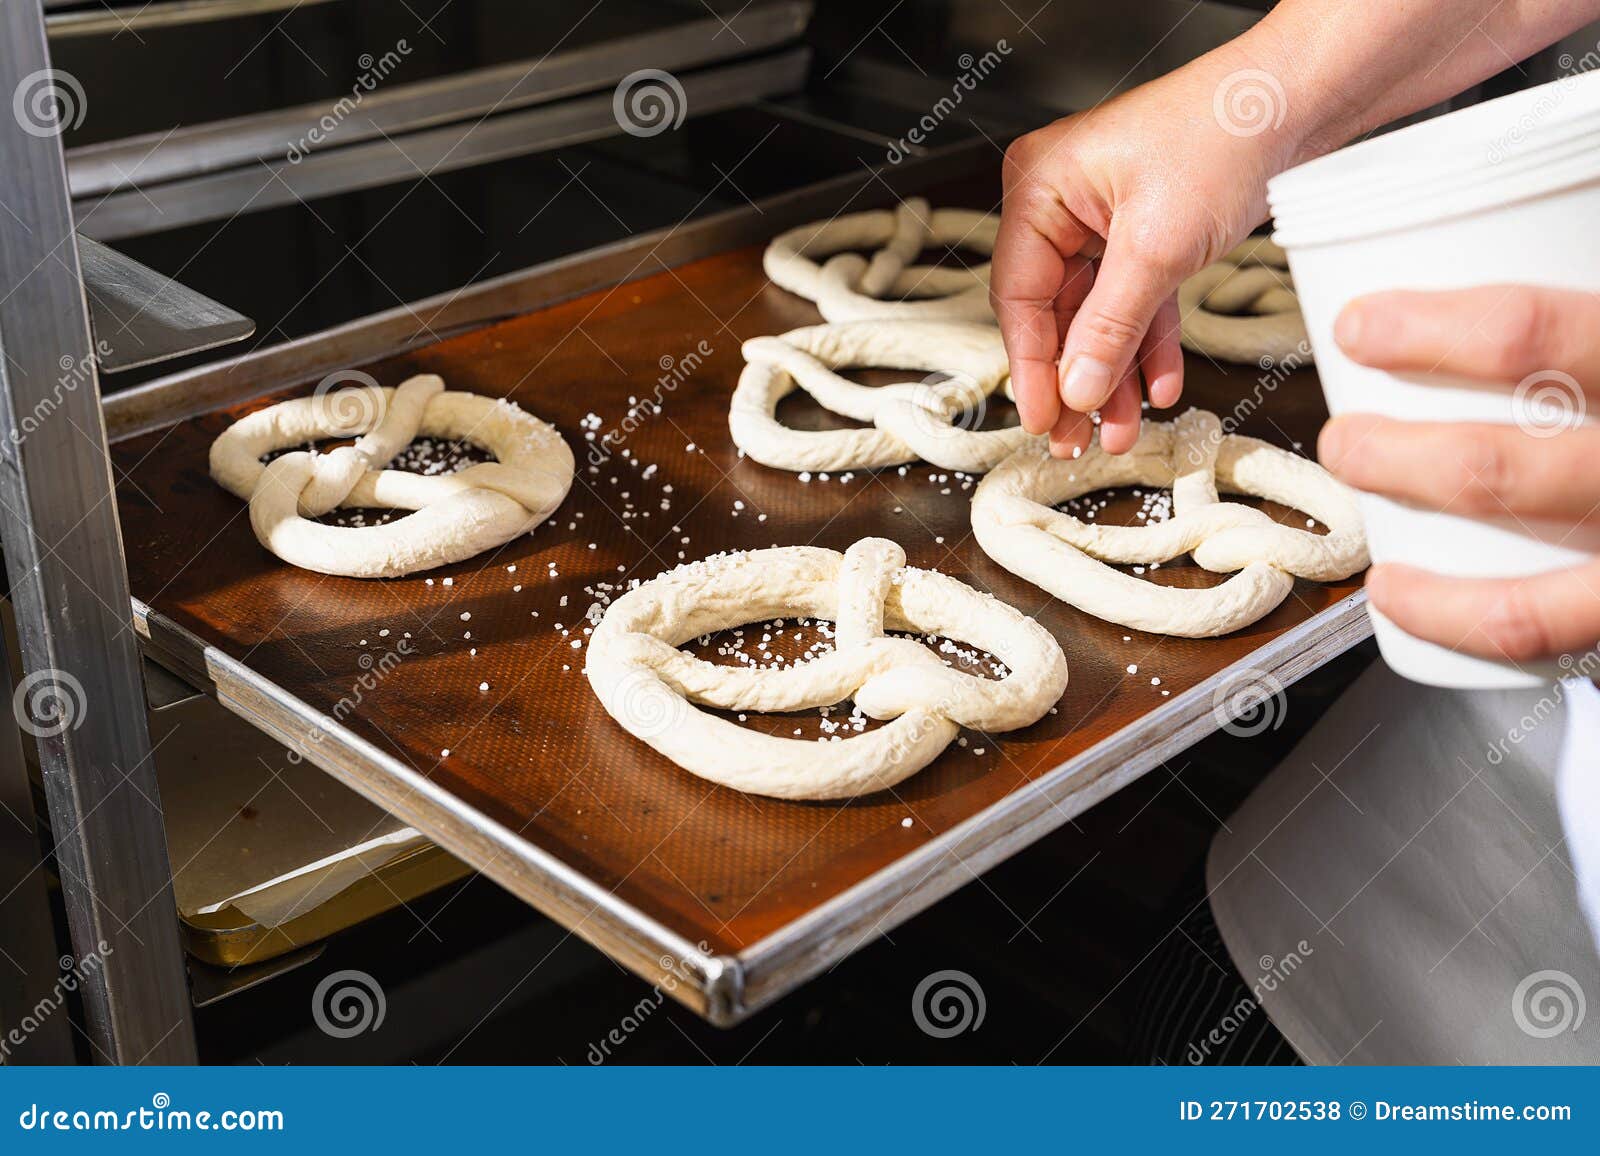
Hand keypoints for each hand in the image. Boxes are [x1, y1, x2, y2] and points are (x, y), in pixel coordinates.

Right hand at [991, 51, 1296, 456]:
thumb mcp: (1157, 246)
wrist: (1299, 100)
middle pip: (1056, 311)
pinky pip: (1135, 300)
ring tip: (1122, 428)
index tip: (1044, 418)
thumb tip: (1076, 389)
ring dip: (1113, 373)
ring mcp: (1101, 219)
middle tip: (1077, 439)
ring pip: (1097, 314)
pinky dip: (1148, 342)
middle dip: (1076, 378)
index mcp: (1040, 187)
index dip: (1032, 365)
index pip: (1020, 295)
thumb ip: (1110, 326)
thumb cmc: (1223, 134)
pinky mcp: (1142, 232)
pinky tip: (1158, 386)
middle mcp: (1062, 203)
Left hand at [1320, 286, 1599, 662]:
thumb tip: (1552, 196)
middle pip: (1504, 461)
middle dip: (1395, 450)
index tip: (1362, 324)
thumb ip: (1591, 257)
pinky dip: (1457, 617)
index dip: (1432, 330)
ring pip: (1516, 541)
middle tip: (1345, 432)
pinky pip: (1543, 625)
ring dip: (1412, 511)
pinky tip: (1399, 593)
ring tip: (1358, 481)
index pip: (1537, 338)